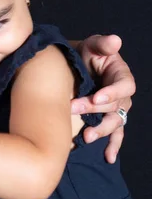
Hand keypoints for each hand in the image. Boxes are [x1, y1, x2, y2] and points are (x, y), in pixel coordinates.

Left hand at [71, 34, 134, 162]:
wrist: (73, 67)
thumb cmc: (85, 54)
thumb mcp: (93, 45)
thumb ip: (103, 44)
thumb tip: (115, 40)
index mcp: (121, 75)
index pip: (124, 86)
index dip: (112, 93)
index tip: (96, 98)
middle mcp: (121, 95)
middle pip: (114, 107)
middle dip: (94, 110)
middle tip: (73, 109)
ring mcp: (115, 110)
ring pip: (114, 123)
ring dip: (102, 131)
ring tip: (86, 137)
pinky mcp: (106, 120)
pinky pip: (115, 136)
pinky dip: (113, 147)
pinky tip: (108, 157)